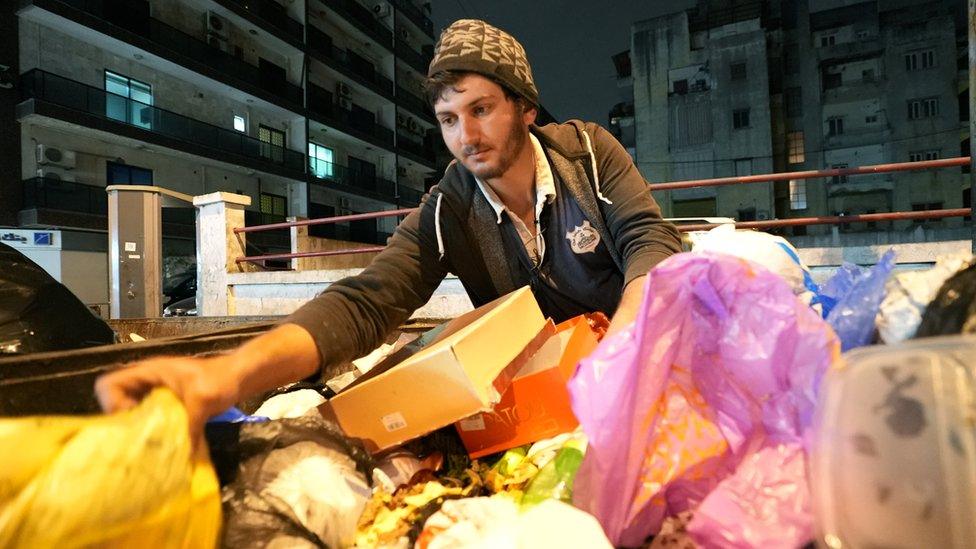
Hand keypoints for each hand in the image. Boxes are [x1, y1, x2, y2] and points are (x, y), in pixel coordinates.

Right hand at [95, 355, 239, 446]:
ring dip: (136, 428)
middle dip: (123, 421)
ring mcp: (157, 394)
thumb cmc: (221, 379)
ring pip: (132, 413)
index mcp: (150, 372)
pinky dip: (151, 431)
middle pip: (116, 401)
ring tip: (148, 444)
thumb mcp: (204, 399)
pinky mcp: (167, 406)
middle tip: (138, 437)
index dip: (111, 403)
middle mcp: (148, 383)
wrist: (239, 377)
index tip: (130, 418)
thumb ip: (191, 423)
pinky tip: (162, 445)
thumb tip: (185, 455)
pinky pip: (149, 419)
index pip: (110, 384)